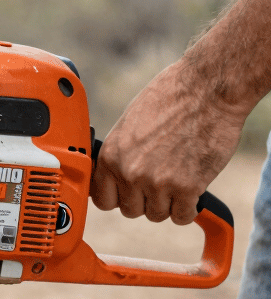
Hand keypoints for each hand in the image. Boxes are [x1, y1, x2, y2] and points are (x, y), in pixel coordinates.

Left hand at [91, 61, 244, 224]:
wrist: (206, 92)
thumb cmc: (169, 99)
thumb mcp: (129, 124)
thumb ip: (120, 154)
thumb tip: (114, 174)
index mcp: (111, 155)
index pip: (101, 199)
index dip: (116, 198)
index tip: (126, 194)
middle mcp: (130, 172)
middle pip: (130, 210)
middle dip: (144, 200)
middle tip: (157, 183)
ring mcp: (158, 182)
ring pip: (156, 215)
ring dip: (167, 204)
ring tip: (176, 180)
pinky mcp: (188, 188)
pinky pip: (183, 216)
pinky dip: (188, 208)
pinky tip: (190, 191)